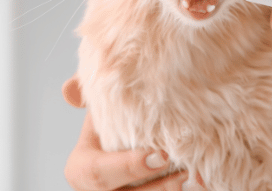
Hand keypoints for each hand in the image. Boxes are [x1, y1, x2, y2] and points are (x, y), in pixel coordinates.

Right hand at [62, 76, 191, 190]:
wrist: (132, 134)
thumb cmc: (115, 117)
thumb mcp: (100, 103)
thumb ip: (88, 92)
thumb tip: (69, 90)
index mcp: (81, 168)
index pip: (98, 174)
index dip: (128, 168)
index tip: (161, 155)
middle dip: (158, 188)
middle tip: (185, 172)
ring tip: (198, 180)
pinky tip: (201, 183)